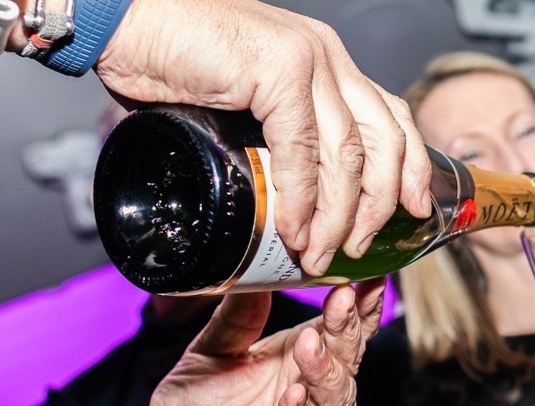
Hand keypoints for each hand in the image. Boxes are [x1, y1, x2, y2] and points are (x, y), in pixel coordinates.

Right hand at [95, 0, 431, 273]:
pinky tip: (293, 229)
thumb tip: (277, 199)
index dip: (409, 167)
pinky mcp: (277, 70)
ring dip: (337, 215)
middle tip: (360, 247)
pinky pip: (302, 151)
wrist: (122, 19)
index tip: (412, 211)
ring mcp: (306, 60)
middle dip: (379, 204)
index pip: (389, 116)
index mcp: (324, 62)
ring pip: (347, 154)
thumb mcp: (238, 104)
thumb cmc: (169, 60)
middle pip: (383, 139)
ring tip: (319, 253)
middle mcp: (325, 56)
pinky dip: (300, 198)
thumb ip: (268, 139)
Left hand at [121, 280, 384, 405]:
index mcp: (297, 361)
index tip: (364, 278)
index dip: (356, 307)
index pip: (339, 332)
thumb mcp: (210, 350)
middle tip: (342, 300)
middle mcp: (310, 396)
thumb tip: (255, 274)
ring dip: (326, 372)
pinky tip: (292, 399)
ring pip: (334, 403)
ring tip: (311, 344)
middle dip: (346, 331)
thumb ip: (235, 318)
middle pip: (345, 362)